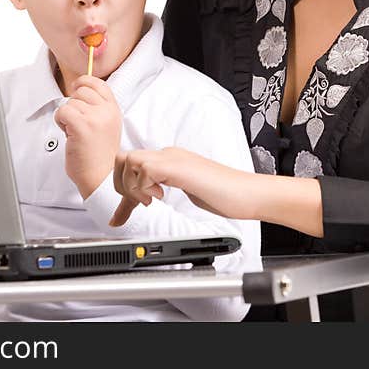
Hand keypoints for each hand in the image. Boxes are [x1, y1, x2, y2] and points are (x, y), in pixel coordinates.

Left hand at [54, 75, 121, 198]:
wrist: (101, 177)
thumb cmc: (99, 155)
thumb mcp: (107, 125)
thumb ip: (98, 108)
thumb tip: (79, 89)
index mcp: (114, 109)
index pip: (98, 83)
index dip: (83, 83)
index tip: (76, 90)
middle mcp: (107, 111)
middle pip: (81, 90)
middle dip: (74, 104)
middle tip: (77, 123)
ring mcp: (95, 118)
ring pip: (69, 102)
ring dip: (66, 117)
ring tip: (75, 133)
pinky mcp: (81, 126)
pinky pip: (62, 111)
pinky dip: (60, 122)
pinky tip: (69, 135)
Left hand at [110, 147, 245, 225]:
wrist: (248, 194)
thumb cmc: (224, 195)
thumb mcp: (185, 194)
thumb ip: (163, 191)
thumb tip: (142, 202)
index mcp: (170, 160)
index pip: (131, 163)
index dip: (122, 187)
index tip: (122, 214)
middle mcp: (169, 155)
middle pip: (124, 157)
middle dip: (121, 184)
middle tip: (136, 204)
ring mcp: (173, 159)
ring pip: (131, 160)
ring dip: (133, 185)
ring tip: (150, 200)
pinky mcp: (179, 168)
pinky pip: (146, 169)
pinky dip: (145, 187)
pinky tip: (160, 197)